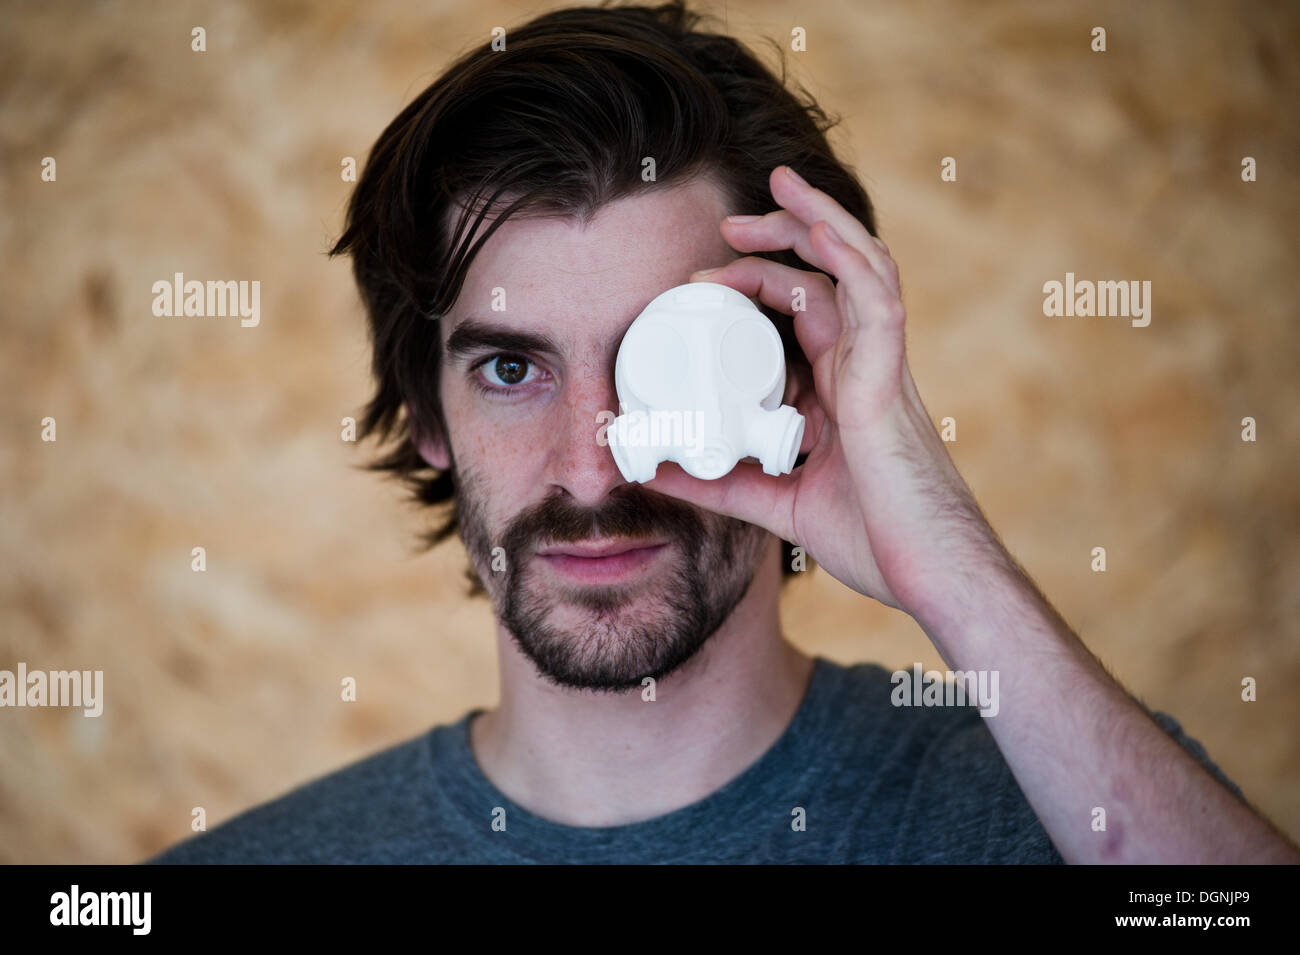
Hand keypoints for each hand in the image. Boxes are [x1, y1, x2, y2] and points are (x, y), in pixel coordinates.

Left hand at [644, 166, 1005, 616]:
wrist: (933, 579)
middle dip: (784, 235)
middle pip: (829, 275)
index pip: (806, 311)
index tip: (701, 284)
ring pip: (859, 270)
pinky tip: (816, 232)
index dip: (759, 283)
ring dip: (818, 223)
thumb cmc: (877, 542)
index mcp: (843, 390)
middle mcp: (865, 368)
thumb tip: (657, 471)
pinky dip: (849, 260)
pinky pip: (878, 303)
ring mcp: (882, 370)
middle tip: (727, 224)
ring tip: (777, 189)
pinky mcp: (891, 385)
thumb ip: (725, 485)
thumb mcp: (779, 504)